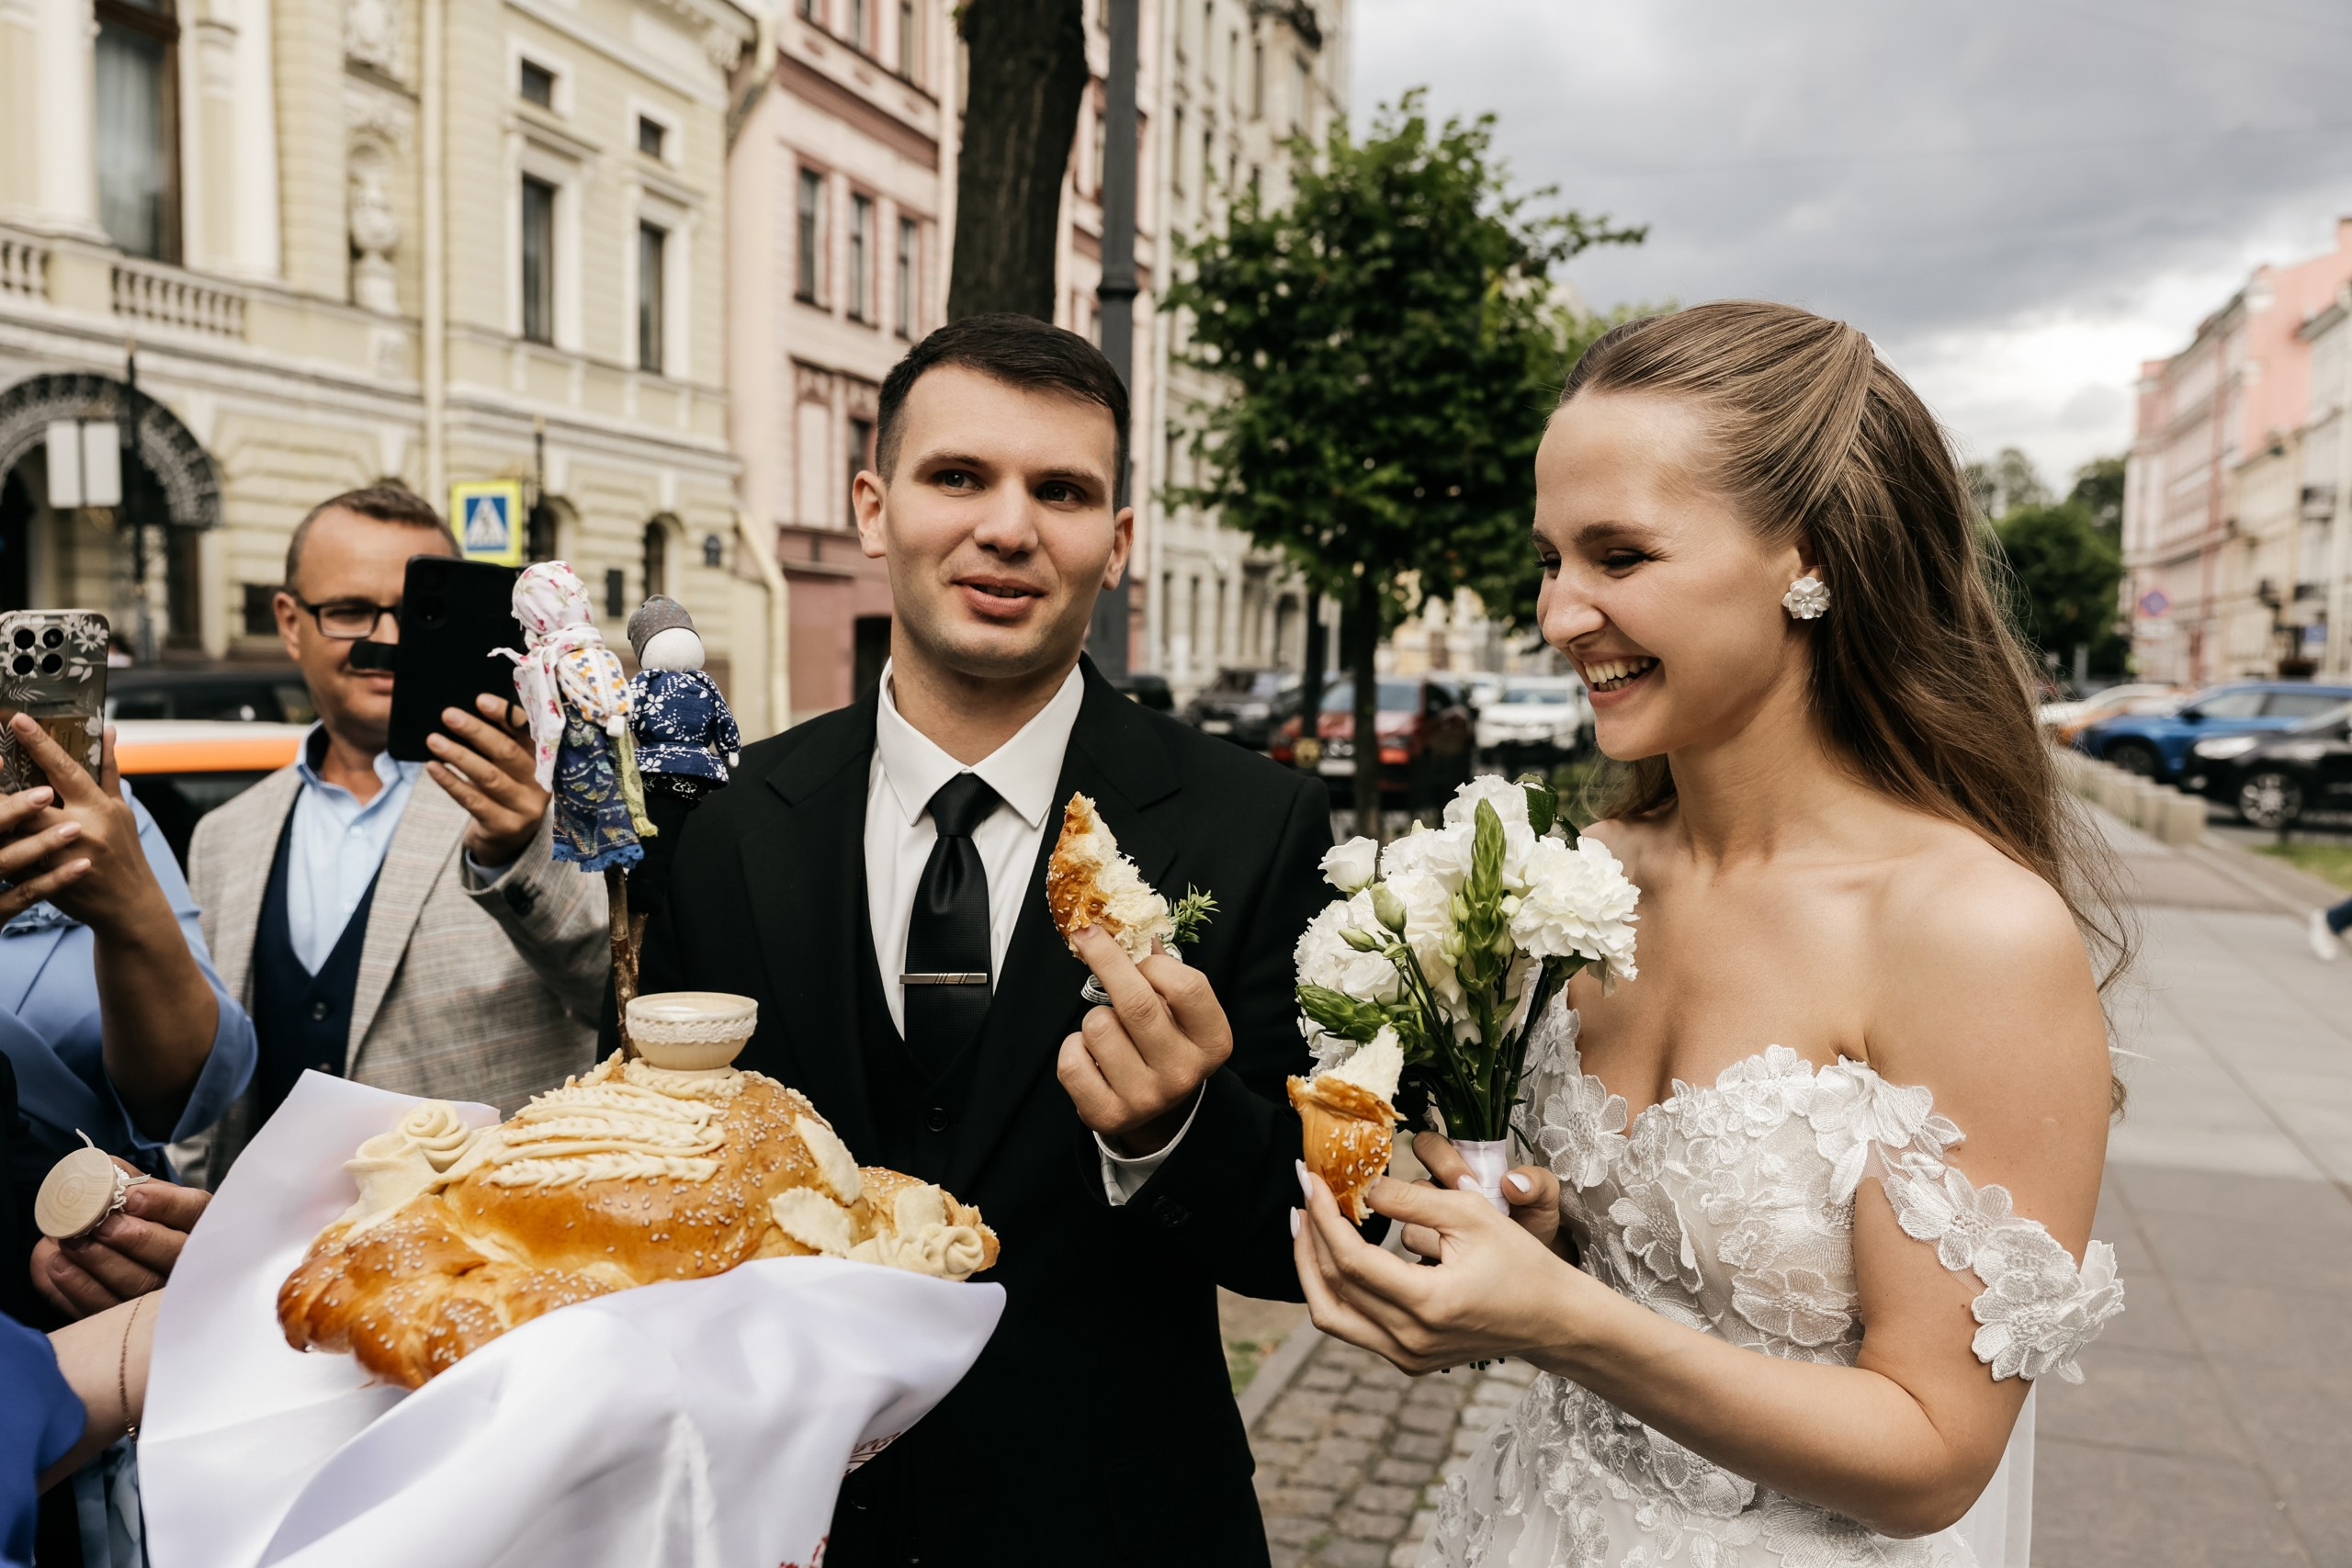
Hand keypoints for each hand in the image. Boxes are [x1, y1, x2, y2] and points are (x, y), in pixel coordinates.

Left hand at [0, 718, 160, 935]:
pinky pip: (10, 861)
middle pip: (28, 799)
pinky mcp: (43, 879)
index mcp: (97, 808)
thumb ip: (109, 771)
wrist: (128, 905)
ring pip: (12, 830)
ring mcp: (59, 857)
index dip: (40, 743)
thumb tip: (108, 732)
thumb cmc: (124, 853)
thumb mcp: (120, 809)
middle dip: (1, 781)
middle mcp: (79, 829)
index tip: (18, 720)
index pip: (65, 769)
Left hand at [31, 1160, 210, 1318]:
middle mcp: (187, 1260)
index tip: (132, 1197)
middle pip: (174, 1254)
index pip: (194, 1211)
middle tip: (101, 1225)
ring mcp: (158, 1294)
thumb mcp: (130, 1192)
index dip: (167, 1206)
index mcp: (194, 1221)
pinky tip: (58, 1266)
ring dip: (102, 1263)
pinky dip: (79, 1287)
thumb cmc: (122, 1216)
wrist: (95, 1249)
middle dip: (137, 1239)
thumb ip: (119, 1178)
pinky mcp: (126, 1318)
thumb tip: (99, 1169)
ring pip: (140, 1285)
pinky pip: (106, 1309)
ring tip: (70, 1242)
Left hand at [426, 694, 548, 866]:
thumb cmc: (506, 788)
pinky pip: (474, 801)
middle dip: (476, 731)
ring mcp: (525, 807)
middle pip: (507, 752)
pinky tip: (433, 768)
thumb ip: (502, 740)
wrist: (509, 838)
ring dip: (459, 755)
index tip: (480, 700)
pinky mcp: (505, 826)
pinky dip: (451, 782)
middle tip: (448, 715)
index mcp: (545, 759)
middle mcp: (541, 783)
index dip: (505, 715)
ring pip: (489, 776)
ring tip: (433, 740)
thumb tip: (466, 711)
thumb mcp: (512, 764)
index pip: (528, 732)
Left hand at [1056, 923, 1231, 1155]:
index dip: (1154, 963)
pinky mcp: (1108, 1114)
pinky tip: (1092, 1056)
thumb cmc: (1167, 1044)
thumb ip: (1164, 971)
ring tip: (1111, 1032)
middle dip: (1106, 960)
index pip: (1187, 987)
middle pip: (1137, 1003)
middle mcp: (1183, 1073)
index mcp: (1212, 1042)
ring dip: (1094, 1017)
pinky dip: (1073, 1047)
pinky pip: (1072, 1060)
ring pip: (1098, 1026)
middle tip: (1086, 934)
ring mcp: (1146, 1098)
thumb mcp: (1181, 1012)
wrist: (1158, 1112)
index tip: (1136, 953)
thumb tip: (1132, 927)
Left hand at [1293, 1167, 1591, 1374]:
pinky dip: (1336, 1288)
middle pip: (1332, 1287)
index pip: (1351, 1260)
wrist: (1551, 1319)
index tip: (1311, 1180)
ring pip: (1332, 1315)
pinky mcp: (1407, 1360)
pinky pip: (1353, 1326)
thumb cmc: (1520, 1261)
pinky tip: (1335, 1254)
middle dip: (1309, 1237)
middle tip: (1302, 1195)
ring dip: (1311, 1267)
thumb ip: (1411, 1201)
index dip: (1324, 1217)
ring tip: (1307, 1225)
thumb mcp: (1470, 1215)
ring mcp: (1406, 1357)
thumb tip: (1361, 1188)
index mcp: (1427, 1304)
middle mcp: (1410, 1340)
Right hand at [1407, 1131, 1561, 1258]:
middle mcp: (1437, 1193)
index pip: (1431, 1146)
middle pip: (1410, 1182)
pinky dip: (1431, 1260)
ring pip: (1409, 1223)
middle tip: (1455, 1212)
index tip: (1467, 1182)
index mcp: (1459, 1167)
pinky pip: (1415, 1256)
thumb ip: (1536, 1182)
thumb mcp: (1544, 1201)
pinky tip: (1453, 1268)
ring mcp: (1428, 1227)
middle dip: (1429, 1193)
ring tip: (1460, 1249)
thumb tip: (1512, 1181)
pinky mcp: (1427, 1256)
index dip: (1442, 1158)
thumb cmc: (1533, 1224)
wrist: (1534, 1269)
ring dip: (1431, 1234)